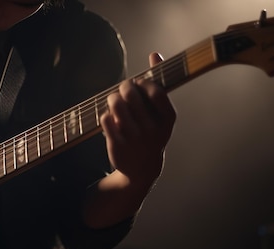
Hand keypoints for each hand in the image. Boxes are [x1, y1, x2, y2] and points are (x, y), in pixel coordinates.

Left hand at [101, 52, 176, 182]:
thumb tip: (155, 54)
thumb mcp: (161, 112)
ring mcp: (134, 138)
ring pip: (116, 104)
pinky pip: (105, 119)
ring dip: (112, 98)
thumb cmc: (152, 131)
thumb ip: (158, 82)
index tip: (140, 84)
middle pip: (131, 94)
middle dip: (124, 87)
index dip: (144, 83)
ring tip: (114, 100)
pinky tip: (111, 118)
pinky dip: (106, 114)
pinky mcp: (117, 145)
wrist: (143, 169)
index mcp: (168, 119)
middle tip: (123, 89)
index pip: (156, 91)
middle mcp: (152, 129)